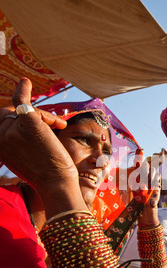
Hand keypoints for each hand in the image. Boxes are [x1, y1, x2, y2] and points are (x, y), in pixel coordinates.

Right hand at [0, 78, 77, 194]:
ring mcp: (11, 131)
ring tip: (58, 125)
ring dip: (43, 115)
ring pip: (24, 110)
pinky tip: (25, 83)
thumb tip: (22, 119)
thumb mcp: (23, 158)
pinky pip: (24, 103)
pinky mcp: (27, 124)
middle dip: (31, 116)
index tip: (25, 118)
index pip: (0, 122)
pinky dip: (23, 91)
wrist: (56, 184)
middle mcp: (0, 139)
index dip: (13, 119)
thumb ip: (17, 141)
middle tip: (50, 126)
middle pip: (10, 113)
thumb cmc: (46, 174)